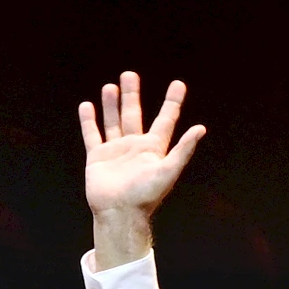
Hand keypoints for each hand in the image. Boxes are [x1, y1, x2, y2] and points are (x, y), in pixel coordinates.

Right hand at [79, 73, 203, 254]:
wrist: (120, 213)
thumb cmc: (146, 195)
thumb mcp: (168, 171)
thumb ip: (183, 150)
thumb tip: (200, 129)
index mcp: (154, 148)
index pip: (165, 119)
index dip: (172, 102)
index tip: (178, 84)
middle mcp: (135, 146)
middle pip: (134, 114)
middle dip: (132, 95)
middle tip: (130, 75)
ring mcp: (115, 151)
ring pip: (113, 121)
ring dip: (112, 104)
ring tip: (111, 85)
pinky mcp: (97, 157)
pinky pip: (93, 135)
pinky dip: (89, 121)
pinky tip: (87, 106)